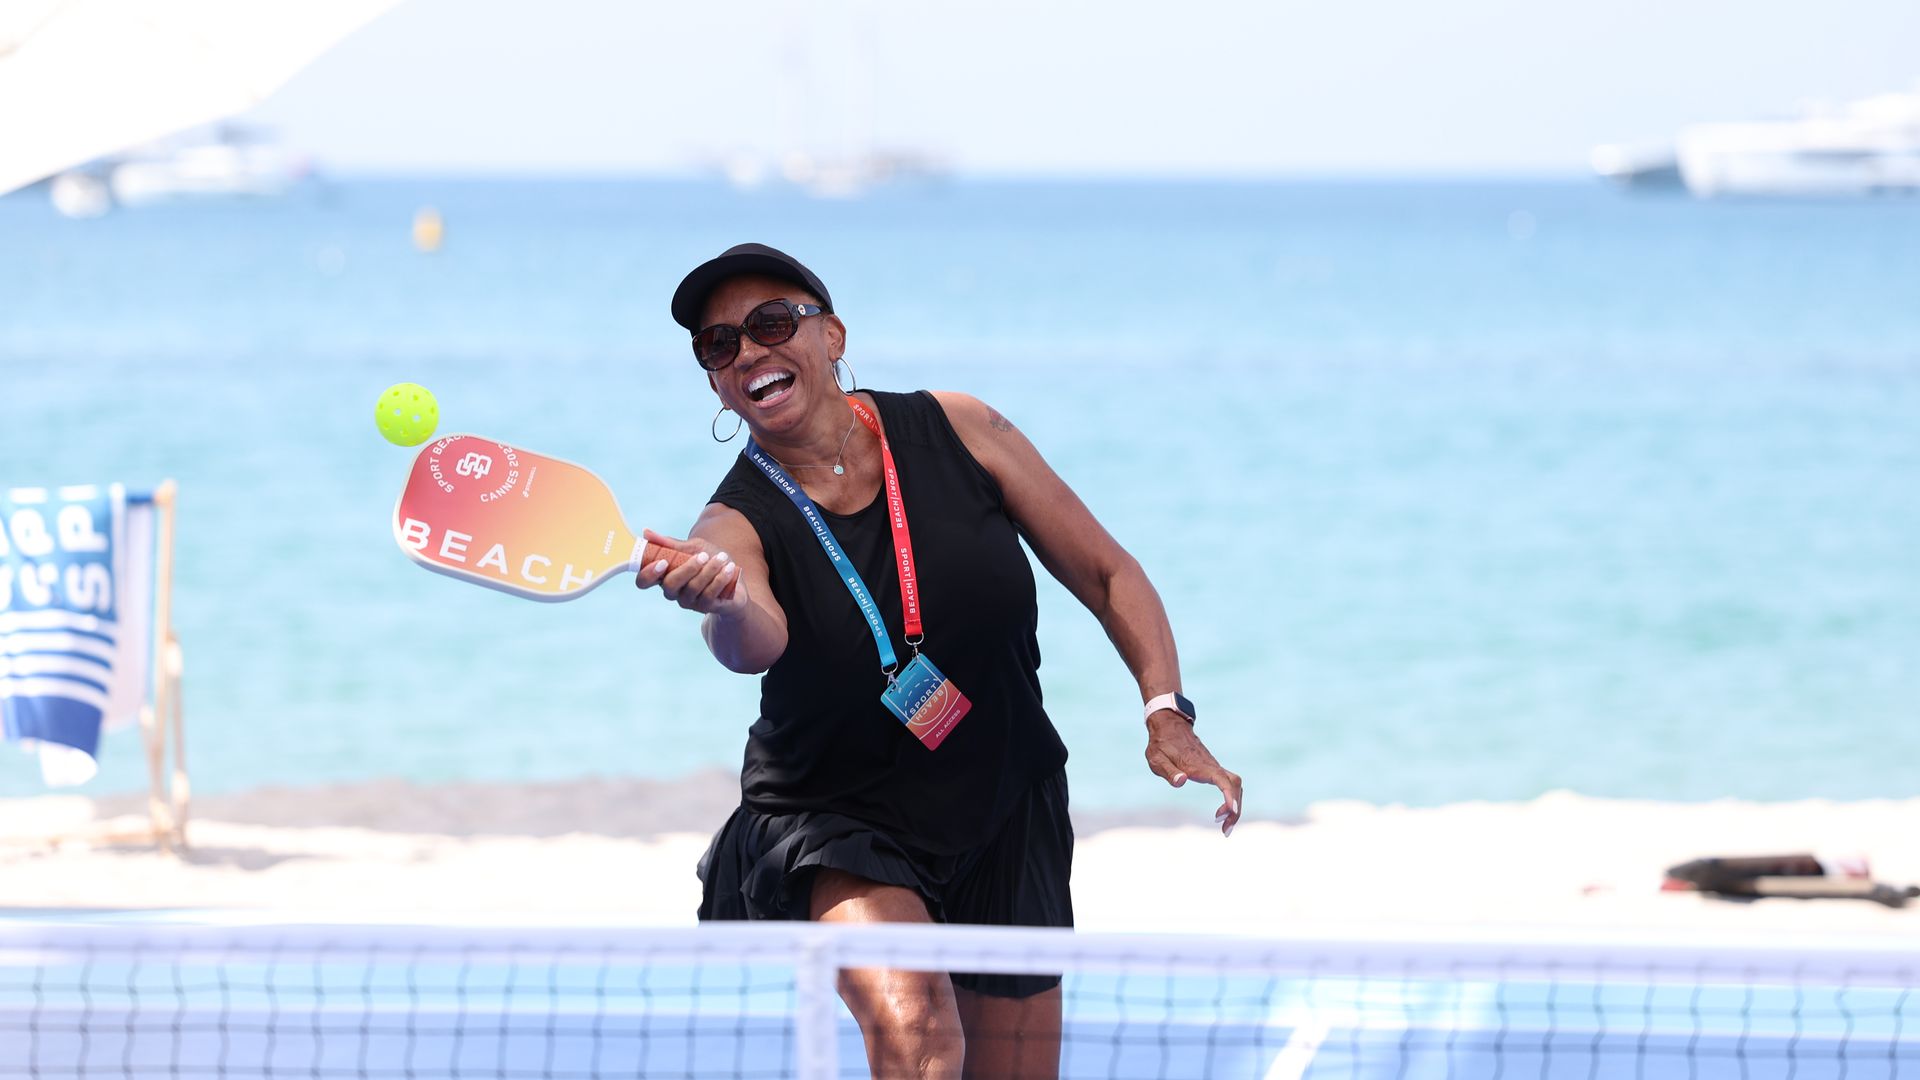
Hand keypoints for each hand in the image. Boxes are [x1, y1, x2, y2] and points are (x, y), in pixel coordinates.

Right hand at [634, 529, 748, 617]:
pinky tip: (729, 568)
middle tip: (703, 555)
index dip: (648, 574)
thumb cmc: (709, 560)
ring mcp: (688, 601)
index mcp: (664, 575)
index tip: (662, 562)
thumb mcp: (692, 547)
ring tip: (722, 557)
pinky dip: (720, 579)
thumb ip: (671, 544)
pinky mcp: (705, 607)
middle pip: (669, 585)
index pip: (643, 581)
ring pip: (692, 588)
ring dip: (709, 570)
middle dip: (687, 569)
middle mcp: (673, 591)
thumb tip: (645, 532)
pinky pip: (709, 595)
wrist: (734, 576)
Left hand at [1145, 712, 1242, 835]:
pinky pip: (1229, 785)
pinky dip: (1231, 800)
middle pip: (1235, 785)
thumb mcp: (1156, 759)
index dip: (1229, 796)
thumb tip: (1182, 781)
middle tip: (1225, 831)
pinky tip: (1221, 812)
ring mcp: (1214, 767)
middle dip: (1236, 809)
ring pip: (1235, 786)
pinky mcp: (1213, 769)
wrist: (1170, 725)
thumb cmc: (1161, 744)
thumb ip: (1169, 771)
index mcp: (1198, 765)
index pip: (1222, 780)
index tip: (1230, 812)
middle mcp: (1211, 766)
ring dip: (1235, 806)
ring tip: (1225, 827)